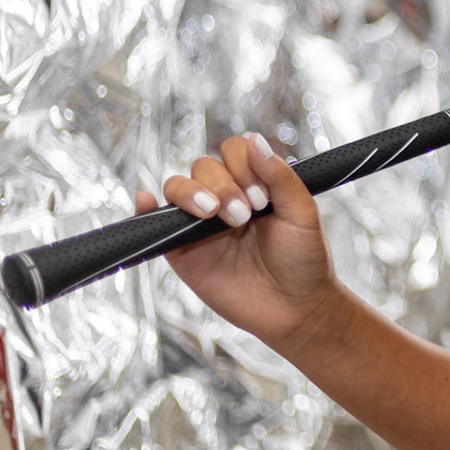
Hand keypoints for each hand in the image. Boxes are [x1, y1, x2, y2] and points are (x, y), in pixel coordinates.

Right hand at [139, 133, 340, 350]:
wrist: (295, 309)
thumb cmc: (304, 260)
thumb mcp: (302, 214)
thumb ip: (281, 177)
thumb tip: (255, 140)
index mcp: (255, 185)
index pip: (234, 150)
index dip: (244, 164)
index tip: (262, 196)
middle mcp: (226, 199)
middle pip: (204, 166)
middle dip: (223, 185)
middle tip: (244, 215)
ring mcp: (201, 224)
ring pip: (178, 187)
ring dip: (192, 193)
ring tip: (214, 215)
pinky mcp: (182, 251)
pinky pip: (155, 223)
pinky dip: (145, 207)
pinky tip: (147, 200)